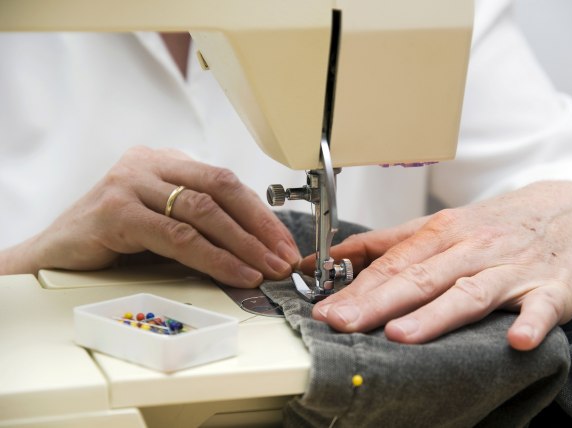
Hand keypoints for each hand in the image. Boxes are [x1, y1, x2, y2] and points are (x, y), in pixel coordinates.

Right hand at [13, 146, 299, 286]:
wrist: (52, 255)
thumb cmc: (112, 239)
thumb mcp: (161, 219)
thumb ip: (197, 220)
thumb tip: (255, 244)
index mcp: (165, 161)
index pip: (226, 181)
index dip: (261, 213)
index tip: (285, 243)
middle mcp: (150, 164)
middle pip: (221, 188)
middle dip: (260, 226)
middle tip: (284, 258)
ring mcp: (130, 183)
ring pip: (203, 211)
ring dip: (243, 244)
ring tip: (267, 269)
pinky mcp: (115, 211)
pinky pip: (177, 235)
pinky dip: (213, 257)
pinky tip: (235, 273)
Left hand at [306, 181, 571, 349]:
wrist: (571, 209)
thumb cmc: (497, 223)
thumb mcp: (442, 224)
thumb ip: (391, 242)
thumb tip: (339, 256)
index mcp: (444, 233)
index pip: (393, 263)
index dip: (357, 288)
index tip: (325, 310)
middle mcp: (473, 248)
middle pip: (420, 277)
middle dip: (378, 302)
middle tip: (343, 323)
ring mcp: (512, 268)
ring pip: (469, 292)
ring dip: (436, 315)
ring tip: (402, 335)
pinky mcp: (552, 288)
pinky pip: (542, 308)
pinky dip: (532, 323)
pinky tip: (517, 340)